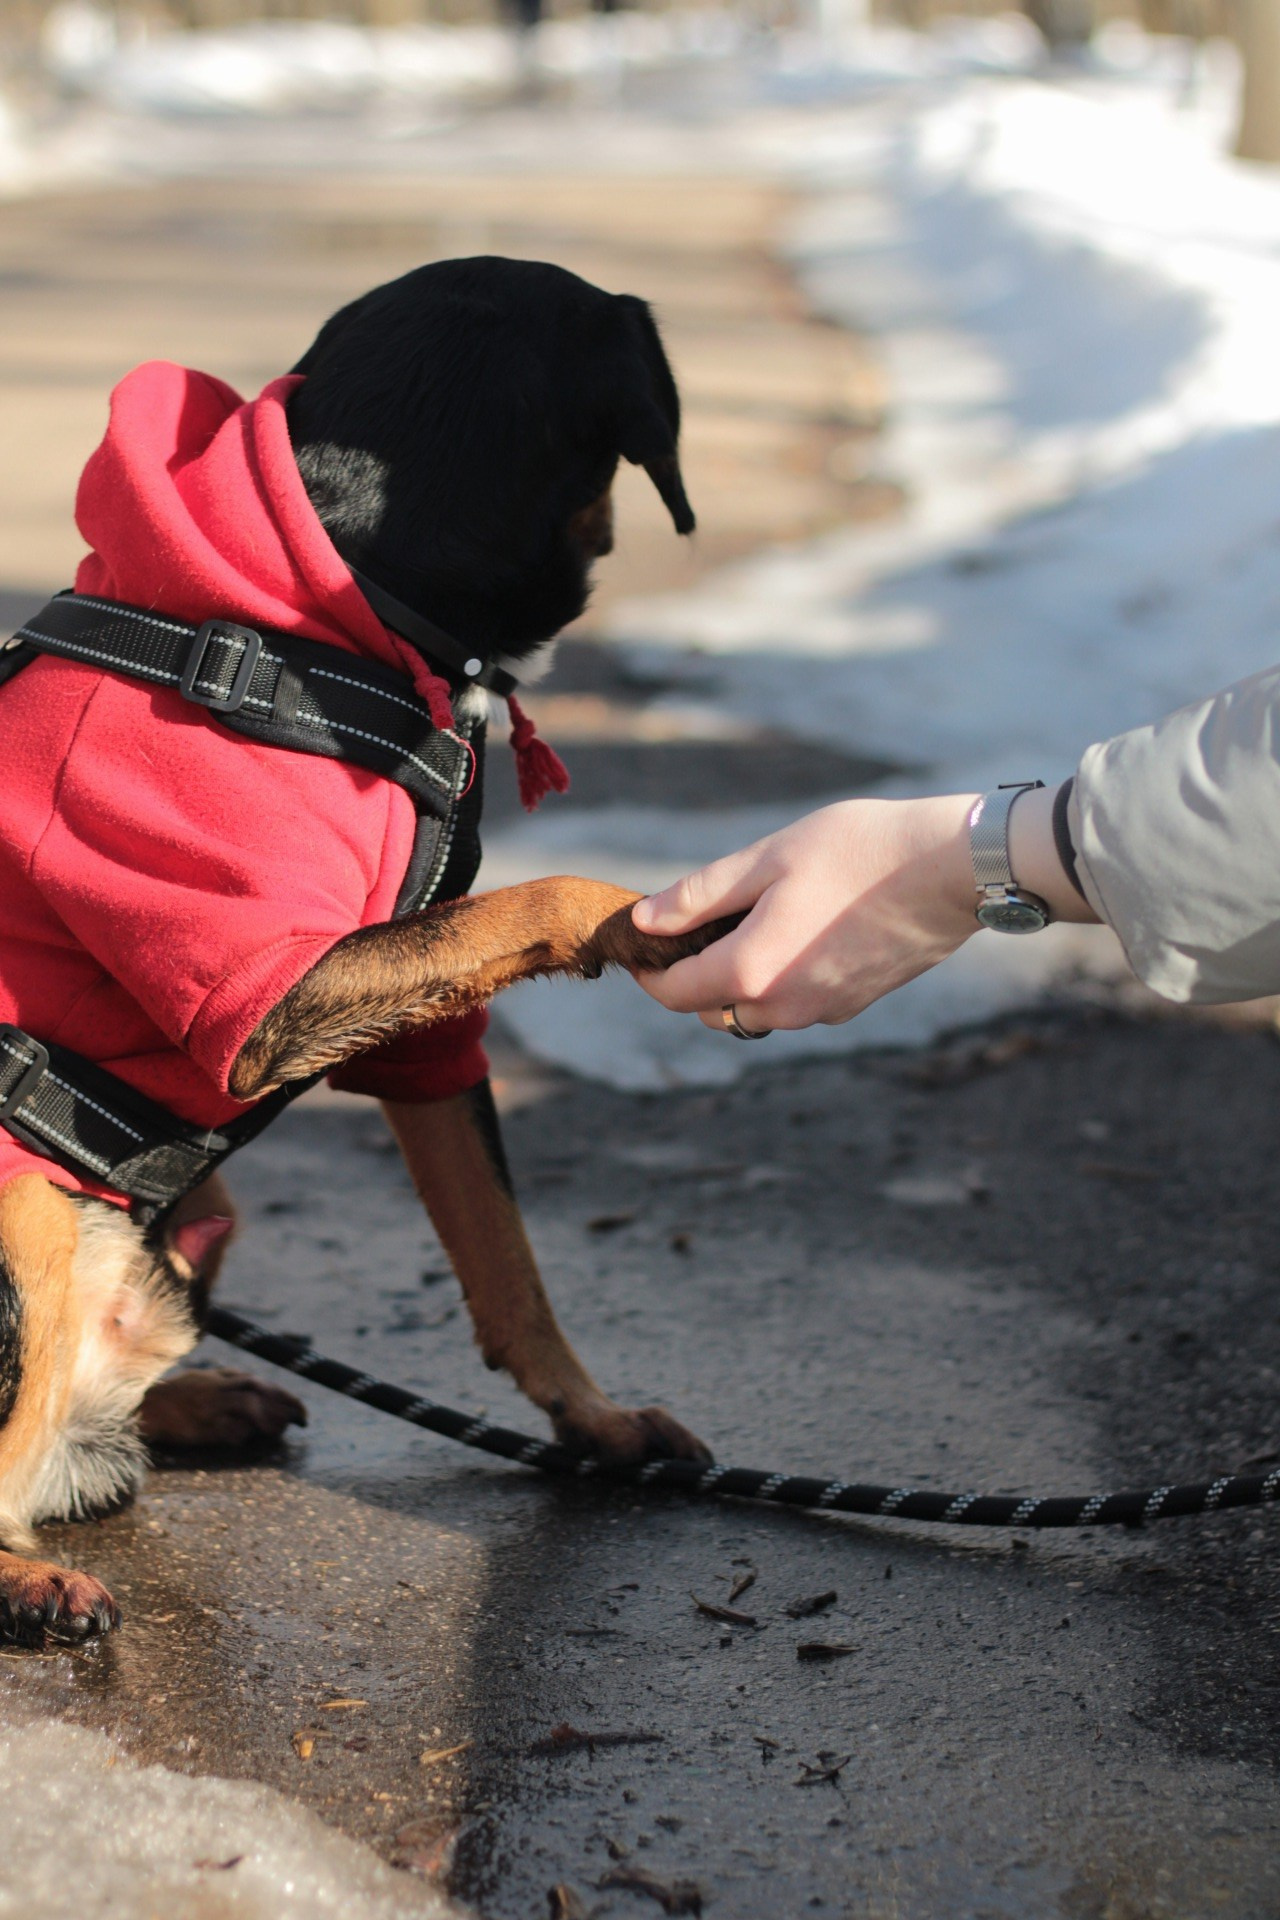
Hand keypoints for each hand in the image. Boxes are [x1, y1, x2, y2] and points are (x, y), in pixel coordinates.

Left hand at [631, 795, 980, 1032]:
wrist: (952, 870)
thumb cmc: (857, 850)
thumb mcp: (767, 859)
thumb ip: (699, 896)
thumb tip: (644, 920)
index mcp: (751, 970)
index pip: (673, 992)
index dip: (648, 970)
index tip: (642, 941)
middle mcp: (783, 1006)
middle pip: (710, 1009)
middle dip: (692, 975)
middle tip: (697, 922)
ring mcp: (822, 1011)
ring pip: (754, 1011)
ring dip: (737, 980)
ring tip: (751, 919)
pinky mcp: (854, 1005)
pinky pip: (795, 1004)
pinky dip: (779, 979)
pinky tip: (799, 928)